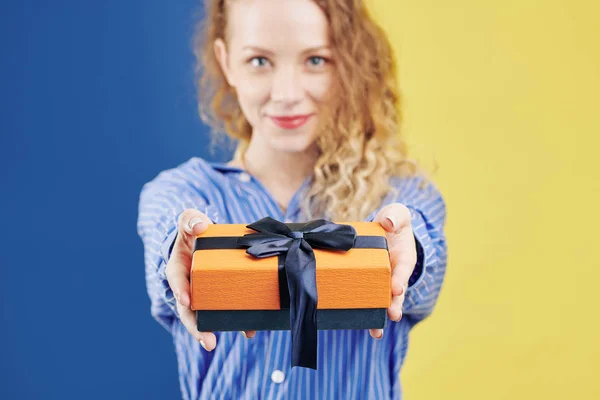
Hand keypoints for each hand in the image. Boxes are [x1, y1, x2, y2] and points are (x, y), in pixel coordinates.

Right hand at [165, 209, 255, 350]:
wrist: (205, 236)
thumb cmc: (194, 228)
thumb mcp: (189, 220)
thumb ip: (190, 220)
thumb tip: (200, 226)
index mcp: (178, 269)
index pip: (176, 282)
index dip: (181, 291)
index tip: (187, 301)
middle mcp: (188, 286)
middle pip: (189, 310)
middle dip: (196, 327)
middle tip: (208, 341)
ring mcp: (203, 293)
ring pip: (206, 315)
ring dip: (215, 330)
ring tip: (228, 342)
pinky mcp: (219, 295)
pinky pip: (226, 309)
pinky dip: (237, 319)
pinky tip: (249, 329)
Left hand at [370, 203, 416, 338]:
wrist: (383, 230)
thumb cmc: (392, 221)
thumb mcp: (397, 213)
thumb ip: (395, 216)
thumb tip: (388, 223)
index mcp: (404, 258)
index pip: (403, 270)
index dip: (400, 279)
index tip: (396, 288)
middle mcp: (395, 274)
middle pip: (396, 293)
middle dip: (395, 304)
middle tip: (393, 315)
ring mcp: (383, 283)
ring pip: (383, 303)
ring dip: (380, 317)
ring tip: (377, 333)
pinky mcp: (369, 286)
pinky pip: (367, 301)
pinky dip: (364, 314)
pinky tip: (358, 326)